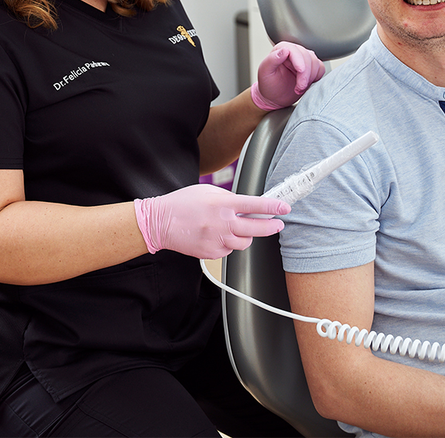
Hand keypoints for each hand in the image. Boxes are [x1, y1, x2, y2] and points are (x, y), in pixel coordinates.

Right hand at [134, 184, 289, 258]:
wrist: (160, 223)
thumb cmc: (182, 204)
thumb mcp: (207, 192)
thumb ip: (228, 198)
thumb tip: (246, 206)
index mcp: (222, 204)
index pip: (255, 205)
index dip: (273, 207)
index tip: (284, 207)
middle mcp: (222, 223)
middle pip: (257, 229)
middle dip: (272, 226)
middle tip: (278, 224)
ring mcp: (217, 240)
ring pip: (244, 242)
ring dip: (246, 236)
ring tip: (235, 228)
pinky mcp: (212, 253)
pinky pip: (229, 250)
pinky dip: (228, 243)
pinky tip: (218, 235)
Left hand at [251, 41, 324, 110]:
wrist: (274, 97)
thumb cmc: (268, 85)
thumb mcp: (265, 72)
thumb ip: (272, 59)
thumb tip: (284, 50)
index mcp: (281, 49)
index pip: (294, 50)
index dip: (299, 60)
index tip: (300, 70)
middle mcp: (294, 52)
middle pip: (307, 57)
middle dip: (305, 75)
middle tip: (298, 88)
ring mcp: (304, 59)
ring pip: (315, 63)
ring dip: (309, 78)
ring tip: (299, 88)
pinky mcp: (312, 68)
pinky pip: (321, 68)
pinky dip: (316, 78)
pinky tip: (306, 85)